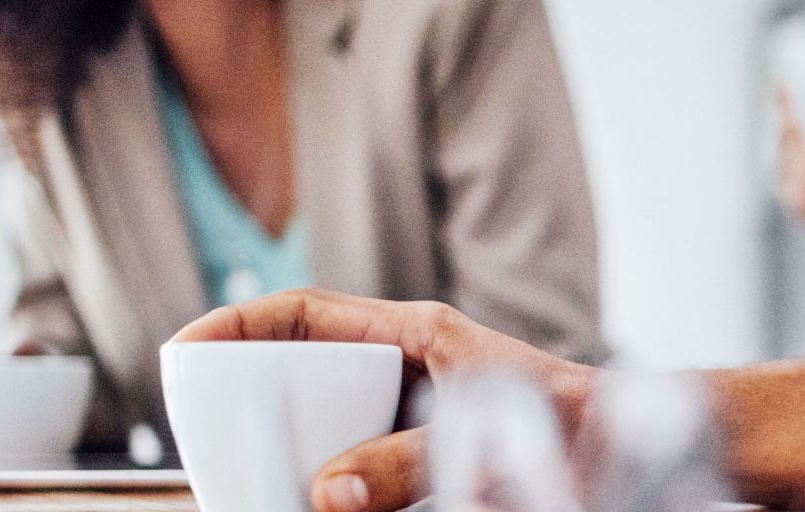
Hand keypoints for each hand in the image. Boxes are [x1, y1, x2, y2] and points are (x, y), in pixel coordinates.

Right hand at [167, 289, 599, 511]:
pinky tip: (322, 507)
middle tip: (218, 444)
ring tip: (263, 487)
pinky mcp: (416, 458)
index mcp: (410, 333)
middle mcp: (401, 367)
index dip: (238, 323)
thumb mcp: (475, 426)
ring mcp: (406, 411)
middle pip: (301, 374)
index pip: (303, 313)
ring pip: (324, 428)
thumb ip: (401, 458)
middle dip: (255, 404)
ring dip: (294, 457)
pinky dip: (333, 490)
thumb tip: (329, 491)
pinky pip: (356, 469)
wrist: (616, 443)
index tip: (187, 348)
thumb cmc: (561, 415)